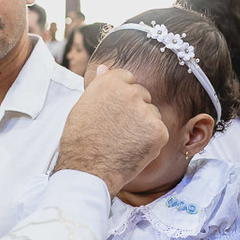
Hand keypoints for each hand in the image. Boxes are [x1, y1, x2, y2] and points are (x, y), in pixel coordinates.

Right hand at [54, 67, 166, 196]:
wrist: (88, 171)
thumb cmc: (80, 141)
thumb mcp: (83, 106)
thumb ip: (99, 86)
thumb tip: (104, 67)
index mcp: (110, 82)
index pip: (127, 78)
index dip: (121, 96)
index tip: (114, 111)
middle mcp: (130, 92)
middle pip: (142, 94)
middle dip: (134, 109)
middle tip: (118, 130)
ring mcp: (146, 111)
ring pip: (152, 112)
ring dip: (144, 124)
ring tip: (124, 141)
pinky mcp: (158, 130)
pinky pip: (159, 130)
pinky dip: (151, 141)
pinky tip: (134, 149)